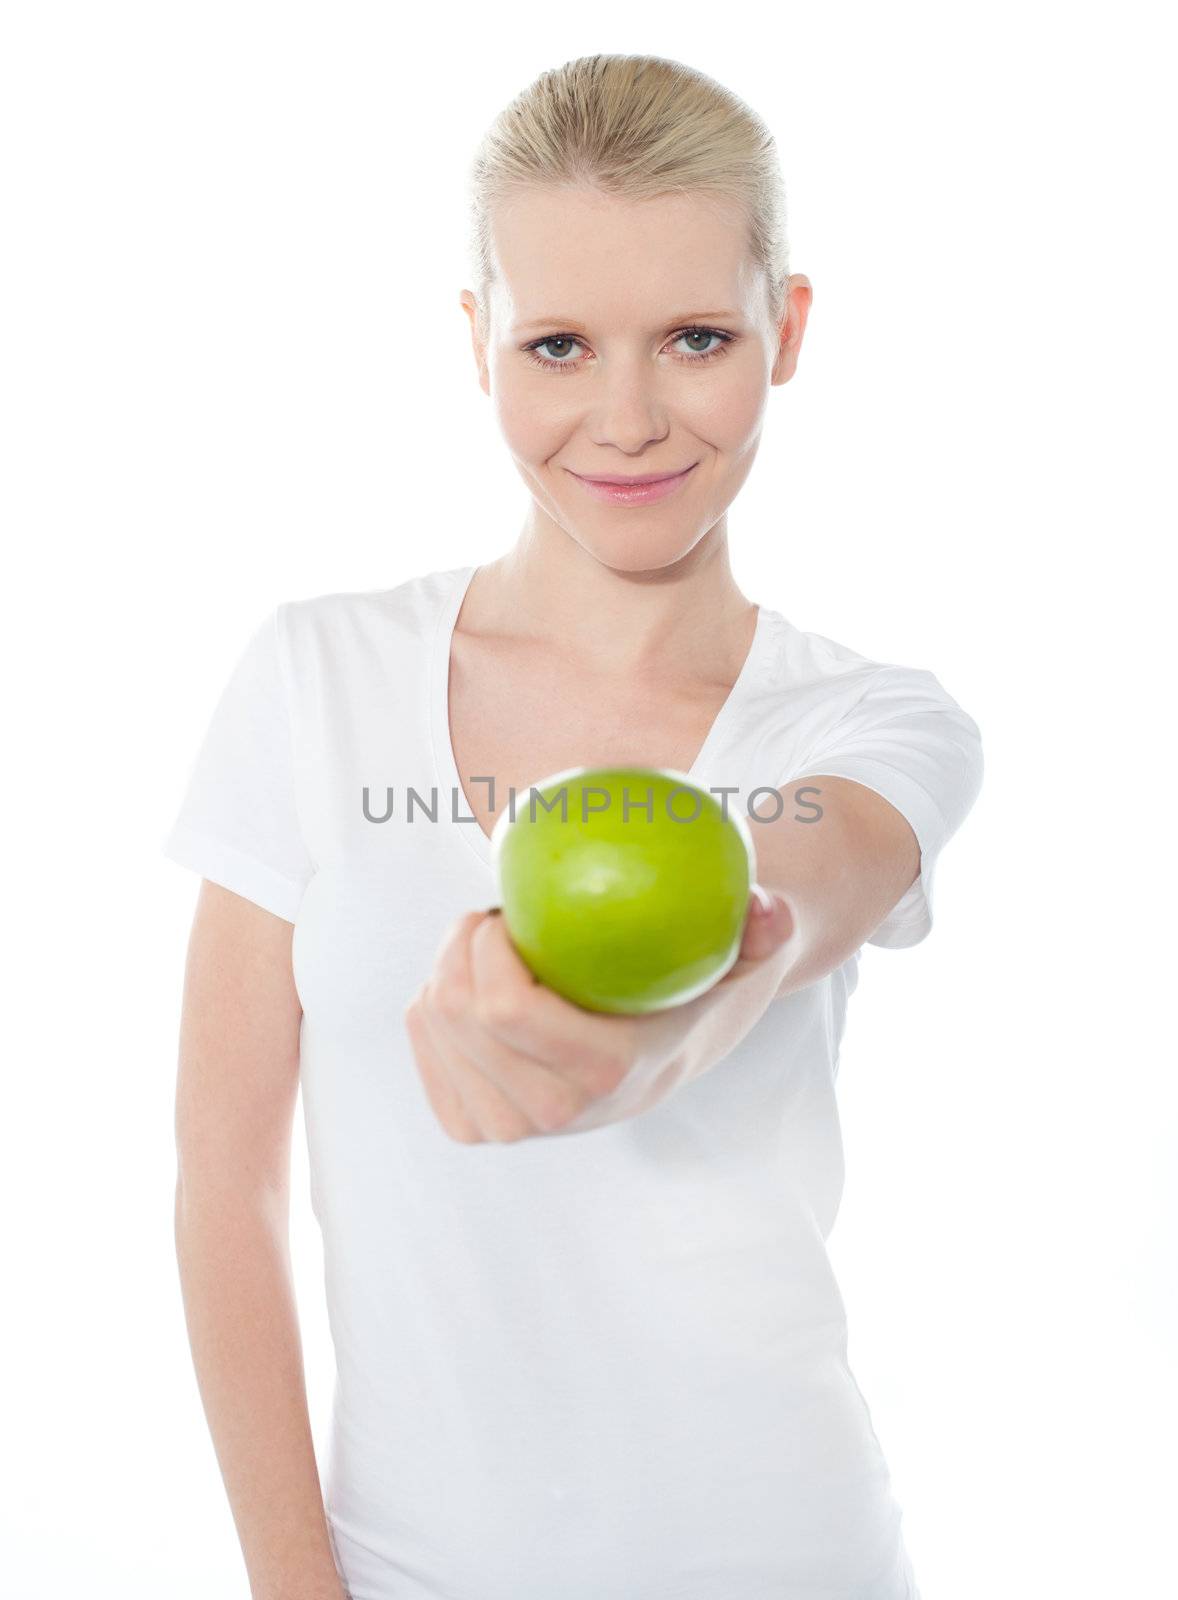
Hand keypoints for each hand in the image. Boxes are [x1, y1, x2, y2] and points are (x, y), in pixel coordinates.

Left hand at [402, 884, 793, 1141]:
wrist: (683, 1040)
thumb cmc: (709, 975)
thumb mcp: (751, 949)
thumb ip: (767, 927)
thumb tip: (768, 910)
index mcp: (612, 1072)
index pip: (505, 1010)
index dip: (483, 946)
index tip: (504, 912)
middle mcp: (559, 1114)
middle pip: (459, 1015)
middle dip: (458, 946)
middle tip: (490, 917)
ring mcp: (514, 1128)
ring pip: (434, 1030)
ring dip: (444, 971)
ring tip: (489, 950)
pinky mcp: (478, 1128)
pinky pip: (424, 1052)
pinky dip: (430, 1007)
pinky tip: (466, 986)